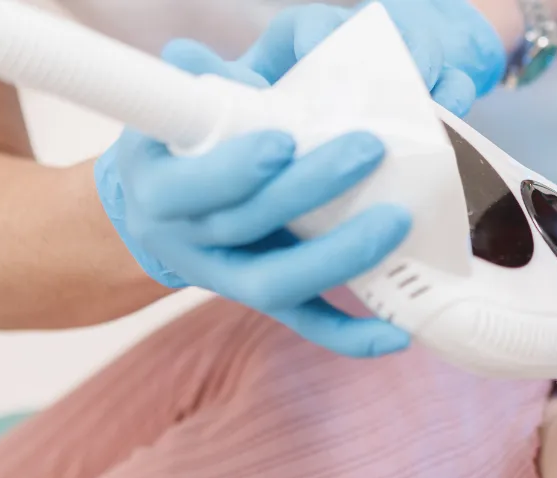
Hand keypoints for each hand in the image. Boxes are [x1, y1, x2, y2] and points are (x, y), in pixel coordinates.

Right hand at [95, 1, 504, 356]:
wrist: (166, 215)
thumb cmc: (186, 149)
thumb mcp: (180, 112)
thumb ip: (202, 87)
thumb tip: (203, 63)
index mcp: (159, 188)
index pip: (191, 186)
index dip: (234, 169)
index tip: (282, 138)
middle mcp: (191, 241)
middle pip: (248, 225)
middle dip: (310, 189)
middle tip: (367, 150)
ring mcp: (231, 278)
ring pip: (280, 282)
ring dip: (340, 256)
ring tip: (396, 221)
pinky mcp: (270, 301)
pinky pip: (309, 325)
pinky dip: (353, 335)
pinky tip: (398, 333)